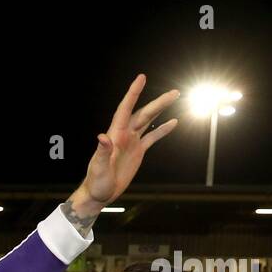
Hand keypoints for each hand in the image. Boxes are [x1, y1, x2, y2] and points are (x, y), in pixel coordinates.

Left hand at [77, 74, 179, 210]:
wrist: (99, 194)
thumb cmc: (96, 182)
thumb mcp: (98, 168)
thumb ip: (102, 152)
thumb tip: (103, 137)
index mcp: (115, 135)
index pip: (125, 109)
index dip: (133, 93)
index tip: (141, 78)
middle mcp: (124, 135)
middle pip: (143, 113)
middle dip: (158, 102)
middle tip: (175, 92)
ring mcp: (131, 142)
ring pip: (148, 121)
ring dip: (161, 109)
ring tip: (175, 97)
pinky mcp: (137, 151)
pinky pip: (152, 137)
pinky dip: (162, 129)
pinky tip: (173, 122)